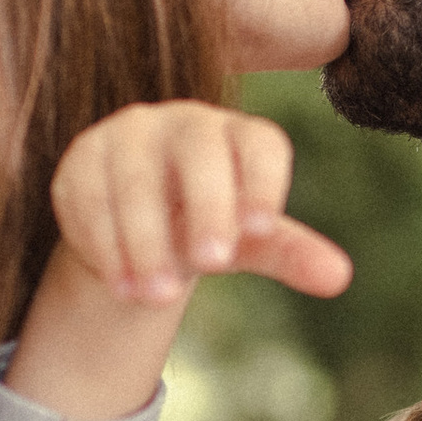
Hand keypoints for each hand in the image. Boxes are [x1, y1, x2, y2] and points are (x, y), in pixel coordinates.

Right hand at [47, 102, 349, 309]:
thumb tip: (340, 278)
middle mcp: (184, 122)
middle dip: (207, 207)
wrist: (137, 220)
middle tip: (213, 263)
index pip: (260, 145)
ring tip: (158, 298)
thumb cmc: (209, 221)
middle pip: (199, 153)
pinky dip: (104, 244)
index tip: (262, 230)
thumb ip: (291, 252)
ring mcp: (128, 135)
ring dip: (146, 242)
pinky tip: (120, 286)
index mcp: (237, 134)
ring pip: (135, 181)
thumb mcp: (251, 240)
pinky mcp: (81, 159)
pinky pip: (88, 196)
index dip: (264, 182)